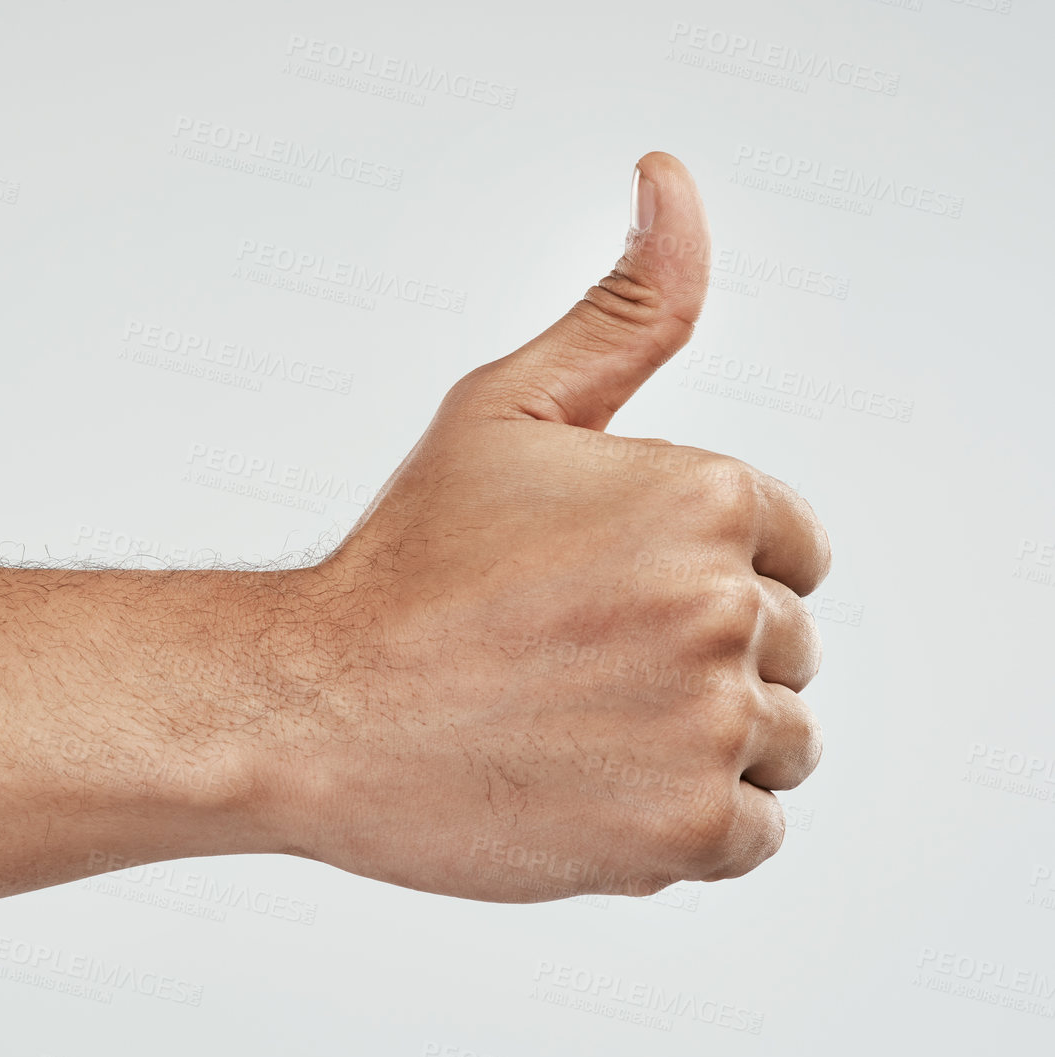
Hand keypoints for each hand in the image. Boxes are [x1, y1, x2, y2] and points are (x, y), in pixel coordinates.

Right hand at [269, 152, 831, 900]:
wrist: (310, 710)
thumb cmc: (402, 565)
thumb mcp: (507, 410)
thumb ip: (624, 309)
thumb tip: (672, 182)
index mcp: (704, 495)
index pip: (789, 546)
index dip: (689, 571)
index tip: (595, 595)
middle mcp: (725, 605)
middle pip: (785, 647)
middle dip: (693, 656)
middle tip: (565, 662)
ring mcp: (710, 725)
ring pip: (780, 743)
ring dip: (696, 742)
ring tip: (574, 726)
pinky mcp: (688, 831)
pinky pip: (753, 833)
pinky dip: (682, 821)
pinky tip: (585, 785)